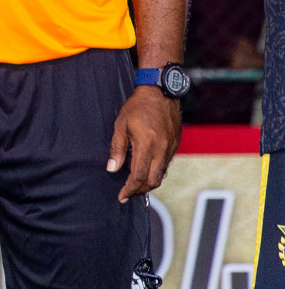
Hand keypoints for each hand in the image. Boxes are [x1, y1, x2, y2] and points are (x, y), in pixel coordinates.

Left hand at [107, 87, 180, 201]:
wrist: (161, 92)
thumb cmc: (138, 106)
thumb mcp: (121, 124)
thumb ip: (117, 148)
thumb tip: (112, 169)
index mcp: (147, 145)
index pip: (138, 176)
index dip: (129, 189)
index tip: (121, 196)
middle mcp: (162, 150)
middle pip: (152, 181)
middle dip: (139, 191)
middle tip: (128, 193)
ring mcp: (170, 148)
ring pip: (161, 175)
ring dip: (148, 183)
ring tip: (135, 185)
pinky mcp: (175, 145)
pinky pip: (165, 165)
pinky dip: (155, 172)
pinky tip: (146, 171)